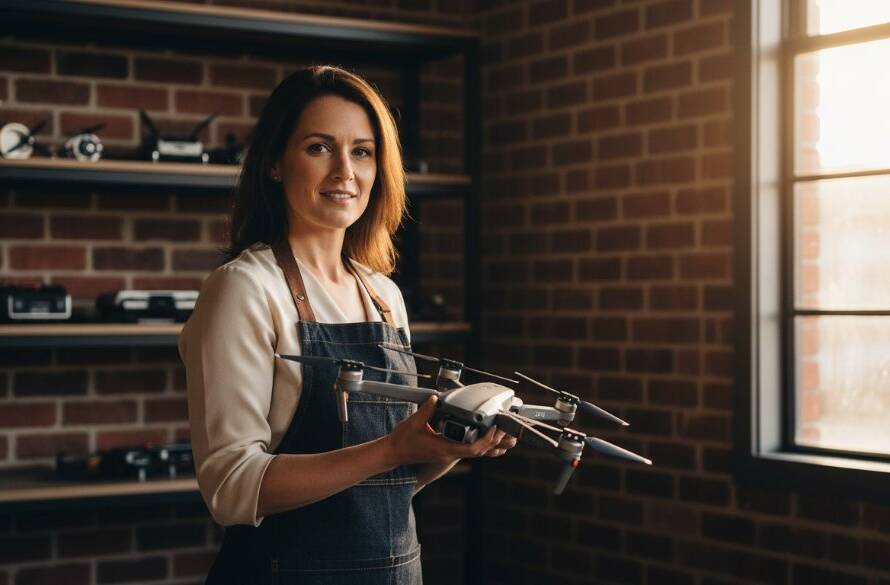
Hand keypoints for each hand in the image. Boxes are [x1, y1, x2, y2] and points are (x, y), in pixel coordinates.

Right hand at [384, 395, 517, 466]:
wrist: (394, 453)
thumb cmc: (403, 440)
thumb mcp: (414, 422)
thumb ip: (427, 409)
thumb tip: (436, 398)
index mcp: (444, 448)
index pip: (471, 449)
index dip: (486, 440)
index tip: (494, 429)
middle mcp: (449, 453)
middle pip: (479, 452)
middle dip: (493, 441)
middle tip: (503, 427)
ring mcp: (448, 454)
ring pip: (475, 453)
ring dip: (489, 444)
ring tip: (500, 432)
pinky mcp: (447, 451)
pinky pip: (468, 451)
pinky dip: (480, 445)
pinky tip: (485, 438)